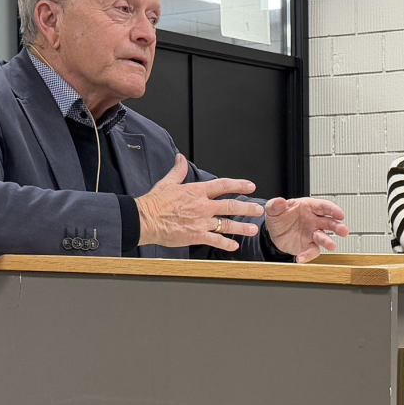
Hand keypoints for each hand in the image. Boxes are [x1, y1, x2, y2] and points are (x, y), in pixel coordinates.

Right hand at [136, 154, 264, 250]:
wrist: (144, 220)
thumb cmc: (154, 203)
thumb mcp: (167, 183)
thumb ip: (178, 171)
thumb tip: (181, 159)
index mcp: (196, 191)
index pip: (223, 185)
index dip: (239, 185)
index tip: (250, 186)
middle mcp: (202, 206)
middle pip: (231, 206)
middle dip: (247, 208)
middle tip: (258, 209)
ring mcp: (201, 221)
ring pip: (227, 224)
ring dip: (242, 227)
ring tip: (252, 229)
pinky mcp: (196, 235)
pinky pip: (215, 240)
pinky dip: (226, 244)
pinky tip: (234, 246)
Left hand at [264, 197, 348, 262]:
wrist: (273, 231)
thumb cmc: (279, 216)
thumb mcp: (273, 208)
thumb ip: (276, 205)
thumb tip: (280, 201)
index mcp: (309, 207)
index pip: (324, 206)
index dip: (333, 210)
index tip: (340, 214)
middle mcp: (314, 221)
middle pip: (330, 222)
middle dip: (338, 226)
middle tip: (344, 231)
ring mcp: (312, 234)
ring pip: (324, 238)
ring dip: (329, 242)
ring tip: (332, 246)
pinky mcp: (308, 245)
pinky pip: (311, 251)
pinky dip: (308, 256)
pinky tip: (302, 258)